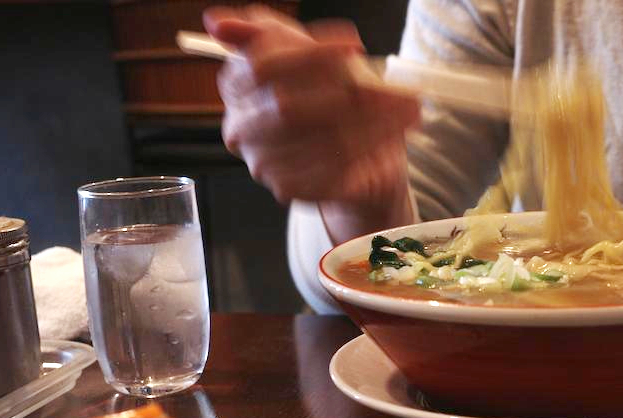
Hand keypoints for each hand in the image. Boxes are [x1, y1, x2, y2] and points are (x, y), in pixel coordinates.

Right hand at [204, 6, 420, 239]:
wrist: (354, 157)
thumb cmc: (330, 97)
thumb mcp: (307, 54)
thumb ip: (269, 32)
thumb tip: (216, 22)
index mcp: (236, 85)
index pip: (262, 65)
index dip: (311, 54)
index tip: (355, 45)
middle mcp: (240, 127)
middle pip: (287, 106)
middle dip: (343, 93)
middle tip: (390, 89)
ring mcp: (260, 162)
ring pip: (314, 139)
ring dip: (369, 124)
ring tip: (405, 113)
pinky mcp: (287, 189)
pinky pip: (327, 171)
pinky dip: (364, 152)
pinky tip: (386, 142)